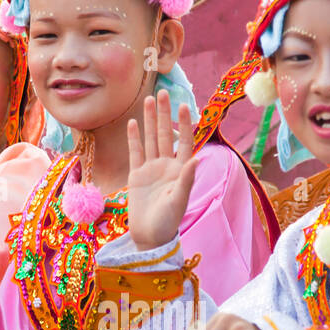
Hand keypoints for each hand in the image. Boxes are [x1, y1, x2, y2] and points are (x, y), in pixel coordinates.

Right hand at [127, 90, 196, 250]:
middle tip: (162, 92)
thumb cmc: (168, 222)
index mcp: (181, 170)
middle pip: (165, 134)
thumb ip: (186, 179)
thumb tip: (196, 158)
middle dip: (164, 114)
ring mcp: (151, 169)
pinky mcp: (137, 175)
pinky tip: (132, 123)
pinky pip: (135, 152)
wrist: (149, 236)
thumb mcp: (179, 200)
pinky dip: (134, 138)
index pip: (183, 141)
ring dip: (149, 120)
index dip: (183, 123)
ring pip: (150, 139)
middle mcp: (167, 166)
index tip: (182, 104)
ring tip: (148, 99)